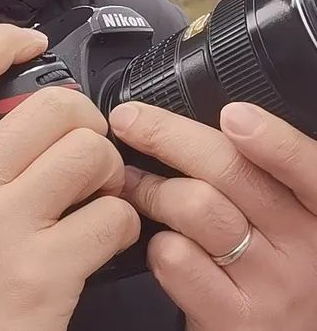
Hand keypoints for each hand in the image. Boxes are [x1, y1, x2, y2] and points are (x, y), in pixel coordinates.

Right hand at [0, 24, 139, 330]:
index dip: (0, 41)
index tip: (32, 43)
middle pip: (51, 106)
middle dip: (84, 117)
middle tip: (85, 143)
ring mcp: (4, 228)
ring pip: (90, 153)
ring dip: (108, 168)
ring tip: (98, 188)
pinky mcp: (45, 273)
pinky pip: (112, 217)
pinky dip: (119, 222)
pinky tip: (102, 235)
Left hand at [109, 101, 316, 330]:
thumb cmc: (263, 264)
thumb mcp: (276, 217)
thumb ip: (249, 171)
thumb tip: (181, 120)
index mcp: (314, 210)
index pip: (305, 168)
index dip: (272, 140)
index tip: (234, 116)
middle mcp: (303, 246)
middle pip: (230, 171)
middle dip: (165, 134)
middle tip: (128, 121)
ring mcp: (270, 284)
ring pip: (196, 207)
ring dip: (149, 188)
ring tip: (133, 185)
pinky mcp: (233, 317)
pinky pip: (176, 257)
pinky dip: (153, 243)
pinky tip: (158, 243)